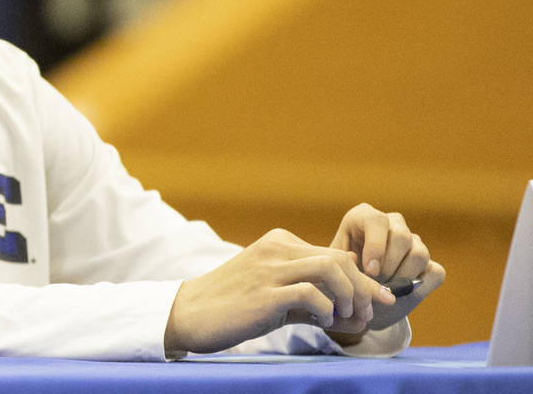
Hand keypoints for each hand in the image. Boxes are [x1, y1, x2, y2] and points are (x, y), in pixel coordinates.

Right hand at [165, 228, 395, 355]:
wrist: (190, 313)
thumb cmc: (232, 306)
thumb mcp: (273, 292)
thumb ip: (309, 294)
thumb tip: (353, 308)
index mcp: (278, 242)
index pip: (334, 254)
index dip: (361, 280)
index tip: (375, 302)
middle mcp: (275, 249)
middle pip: (338, 259)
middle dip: (363, 288)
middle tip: (368, 314)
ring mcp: (269, 269)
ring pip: (330, 270)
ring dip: (350, 297)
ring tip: (348, 319)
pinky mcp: (264, 293)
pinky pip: (310, 294)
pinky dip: (326, 309)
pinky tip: (324, 322)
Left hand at [326, 203, 445, 342]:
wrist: (358, 301)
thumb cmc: (343, 278)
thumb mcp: (337, 269)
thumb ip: (343, 262)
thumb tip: (354, 256)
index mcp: (363, 217)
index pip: (377, 221)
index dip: (375, 247)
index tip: (370, 271)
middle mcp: (391, 223)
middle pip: (401, 237)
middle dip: (389, 266)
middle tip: (376, 285)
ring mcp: (413, 241)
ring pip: (419, 253)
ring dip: (403, 278)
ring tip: (385, 291)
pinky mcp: (429, 262)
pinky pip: (435, 271)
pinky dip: (420, 287)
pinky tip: (401, 293)